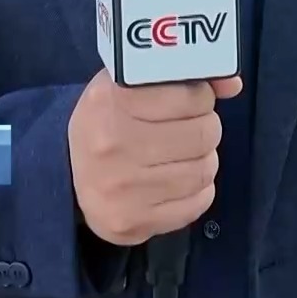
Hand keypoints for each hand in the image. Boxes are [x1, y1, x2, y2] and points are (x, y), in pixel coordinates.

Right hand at [68, 70, 243, 246]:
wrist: (64, 174)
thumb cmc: (106, 121)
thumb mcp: (129, 85)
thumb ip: (180, 75)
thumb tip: (232, 83)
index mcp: (111, 101)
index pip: (191, 96)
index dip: (200, 97)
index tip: (191, 101)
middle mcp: (113, 144)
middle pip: (204, 134)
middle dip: (205, 128)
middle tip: (191, 128)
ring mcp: (123, 188)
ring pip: (204, 170)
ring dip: (203, 160)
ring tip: (183, 154)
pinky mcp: (132, 222)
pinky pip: (197, 203)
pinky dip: (198, 191)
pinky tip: (178, 181)